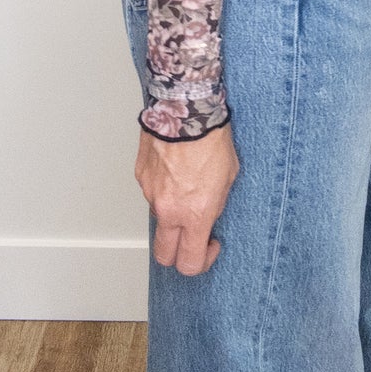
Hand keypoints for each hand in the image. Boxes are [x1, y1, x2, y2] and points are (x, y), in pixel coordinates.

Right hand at [135, 122, 239, 275]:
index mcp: (195, 214)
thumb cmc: (211, 138)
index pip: (190, 262)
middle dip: (177, 253)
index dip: (201, 261)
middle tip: (191, 236)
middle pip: (164, 255)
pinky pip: (151, 192)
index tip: (210, 245)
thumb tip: (207, 214)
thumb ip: (215, 204)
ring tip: (186, 184)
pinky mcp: (141, 176)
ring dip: (171, 212)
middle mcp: (169, 210)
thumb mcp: (229, 177)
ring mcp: (151, 194)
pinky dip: (162, 187)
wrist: (187, 109)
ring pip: (158, 218)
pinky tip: (174, 168)